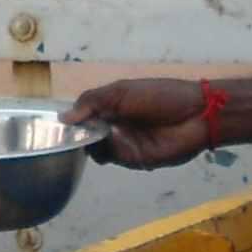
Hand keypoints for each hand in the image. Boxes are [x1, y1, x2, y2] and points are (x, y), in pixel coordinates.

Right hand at [70, 78, 211, 168]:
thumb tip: (63, 118)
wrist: (196, 114)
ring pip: (96, 148)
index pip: (83, 115)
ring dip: (91, 143)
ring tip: (91, 134)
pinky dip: (106, 152)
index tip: (55, 124)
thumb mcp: (121, 91)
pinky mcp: (134, 160)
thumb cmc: (160, 96)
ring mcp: (124, 144)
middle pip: (86, 134)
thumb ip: (92, 101)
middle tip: (67, 134)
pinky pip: (113, 158)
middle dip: (76, 135)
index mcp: (111, 106)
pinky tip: (109, 141)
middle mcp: (114, 126)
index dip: (70, 120)